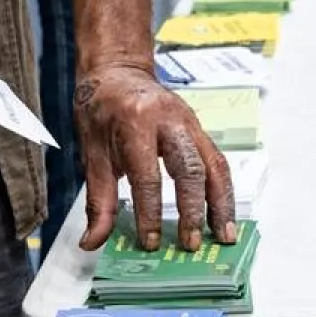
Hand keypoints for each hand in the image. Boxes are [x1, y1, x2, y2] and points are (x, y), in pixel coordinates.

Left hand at [74, 64, 236, 251]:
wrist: (117, 73)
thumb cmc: (101, 110)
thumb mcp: (91, 153)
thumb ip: (98, 200)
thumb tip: (94, 240)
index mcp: (135, 123)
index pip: (147, 175)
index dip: (150, 212)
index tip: (150, 241)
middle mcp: (169, 121)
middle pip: (190, 169)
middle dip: (193, 210)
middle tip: (190, 243)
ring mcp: (190, 123)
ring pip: (214, 166)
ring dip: (221, 204)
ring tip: (224, 235)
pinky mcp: (201, 130)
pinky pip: (218, 162)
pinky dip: (223, 191)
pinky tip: (224, 215)